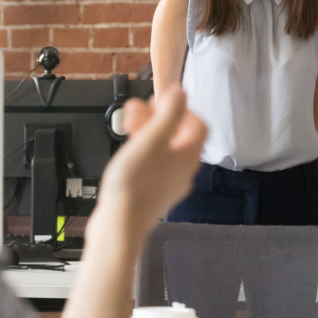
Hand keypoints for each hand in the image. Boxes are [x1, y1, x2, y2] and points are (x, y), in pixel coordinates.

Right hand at [90, 86, 205, 245]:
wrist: (118, 225)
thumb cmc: (134, 183)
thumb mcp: (152, 139)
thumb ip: (169, 113)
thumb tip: (181, 92)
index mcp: (189, 156)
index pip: (199, 125)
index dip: (182, 109)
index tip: (162, 103)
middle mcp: (183, 171)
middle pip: (178, 136)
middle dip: (159, 118)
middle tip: (139, 110)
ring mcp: (167, 184)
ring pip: (162, 150)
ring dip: (147, 131)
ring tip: (127, 123)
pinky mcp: (150, 193)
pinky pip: (151, 165)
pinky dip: (141, 151)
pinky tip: (125, 148)